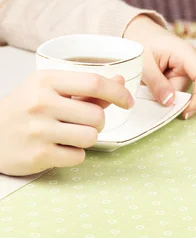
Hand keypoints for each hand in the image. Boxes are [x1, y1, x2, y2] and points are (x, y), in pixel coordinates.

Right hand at [0, 71, 132, 175]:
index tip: (128, 101)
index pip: (94, 82)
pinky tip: (57, 148)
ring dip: (87, 139)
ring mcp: (38, 130)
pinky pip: (78, 157)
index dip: (119, 92)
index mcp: (45, 81)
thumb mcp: (50, 90)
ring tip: (68, 135)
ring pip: (91, 137)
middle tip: (82, 123)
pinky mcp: (37, 156)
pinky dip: (74, 155)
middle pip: (97, 115)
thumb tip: (119, 80)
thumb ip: (86, 89)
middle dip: (98, 122)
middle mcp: (40, 103)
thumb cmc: (24, 110)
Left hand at [124, 16, 195, 118]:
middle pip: (189, 89)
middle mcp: (194, 61)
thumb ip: (157, 83)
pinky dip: (165, 89)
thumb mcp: (144, 63)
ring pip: (181, 91)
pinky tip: (155, 80)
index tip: (186, 113)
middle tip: (148, 88)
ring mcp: (190, 68)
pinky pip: (177, 89)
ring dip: (165, 92)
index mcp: (187, 54)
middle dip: (170, 95)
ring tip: (149, 79)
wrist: (142, 32)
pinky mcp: (184, 73)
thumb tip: (170, 102)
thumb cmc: (143, 41)